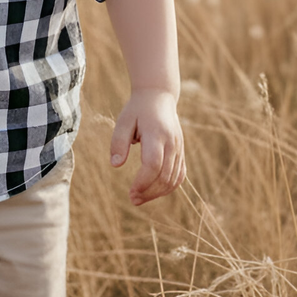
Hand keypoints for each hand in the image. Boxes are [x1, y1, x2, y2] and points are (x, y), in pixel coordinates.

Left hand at [109, 88, 185, 205]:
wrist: (159, 97)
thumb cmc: (137, 110)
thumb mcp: (123, 121)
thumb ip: (118, 142)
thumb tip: (115, 164)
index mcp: (156, 134)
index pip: (153, 164)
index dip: (143, 182)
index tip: (130, 191)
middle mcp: (172, 143)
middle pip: (164, 175)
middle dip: (149, 192)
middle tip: (132, 199)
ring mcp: (179, 148)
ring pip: (174, 179)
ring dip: (157, 193)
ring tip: (139, 198)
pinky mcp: (181, 152)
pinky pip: (179, 175)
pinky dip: (168, 187)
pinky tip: (153, 192)